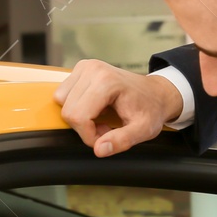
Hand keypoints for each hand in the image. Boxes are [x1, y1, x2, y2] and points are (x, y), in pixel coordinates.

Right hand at [54, 59, 183, 156]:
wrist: (155, 92)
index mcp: (107, 82)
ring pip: (62, 102)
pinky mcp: (80, 68)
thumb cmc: (150, 109)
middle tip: (106, 128)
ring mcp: (85, 66)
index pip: (79, 117)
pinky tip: (94, 108)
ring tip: (101, 117)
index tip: (107, 136)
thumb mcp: (143, 130)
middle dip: (84, 127)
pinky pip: (63, 94)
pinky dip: (75, 106)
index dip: (89, 135)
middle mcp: (93, 69)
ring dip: (79, 116)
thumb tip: (99, 149)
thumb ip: (122, 141)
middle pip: (68, 111)